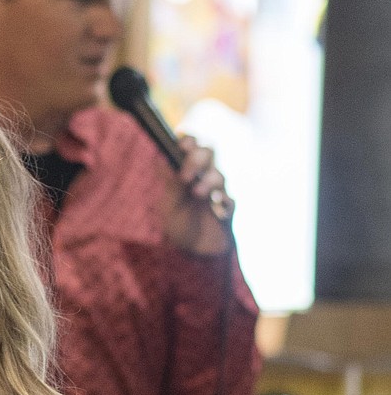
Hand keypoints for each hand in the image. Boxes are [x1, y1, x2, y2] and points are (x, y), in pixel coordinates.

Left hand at [163, 136, 232, 254]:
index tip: (182, 146)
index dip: (189, 141)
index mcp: (186, 171)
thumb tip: (163, 159)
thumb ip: (171, 184)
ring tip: (197, 194)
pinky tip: (219, 210)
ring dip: (209, 182)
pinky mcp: (228, 210)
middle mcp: (203, 176)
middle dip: (198, 158)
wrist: (193, 253)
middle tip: (185, 175)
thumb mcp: (169, 205)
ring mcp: (217, 192)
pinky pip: (231, 201)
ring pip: (220, 175)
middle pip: (209, 152)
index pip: (191, 145)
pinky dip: (226, 203)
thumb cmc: (179, 224)